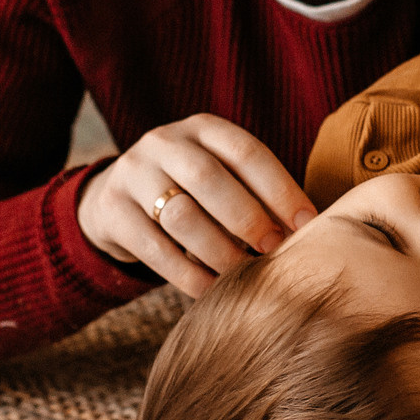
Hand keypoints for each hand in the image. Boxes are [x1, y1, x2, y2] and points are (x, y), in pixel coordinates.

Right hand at [75, 113, 317, 296]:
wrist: (116, 200)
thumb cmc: (192, 193)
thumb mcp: (221, 178)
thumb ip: (256, 194)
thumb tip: (306, 231)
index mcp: (202, 128)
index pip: (247, 152)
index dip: (280, 188)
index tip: (307, 224)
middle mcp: (164, 142)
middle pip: (209, 178)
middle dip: (248, 218)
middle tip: (274, 250)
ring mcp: (132, 174)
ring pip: (180, 216)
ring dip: (219, 251)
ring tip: (246, 274)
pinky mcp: (112, 211)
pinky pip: (155, 249)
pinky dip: (188, 275)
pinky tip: (212, 291)